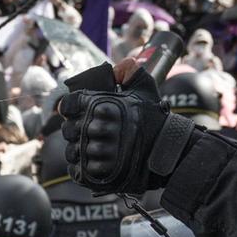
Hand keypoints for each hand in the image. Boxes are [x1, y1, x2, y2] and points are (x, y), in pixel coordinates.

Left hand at [57, 61, 193, 195]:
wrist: (168, 153)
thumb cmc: (155, 121)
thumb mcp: (146, 90)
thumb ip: (132, 73)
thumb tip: (124, 63)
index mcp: (103, 105)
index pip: (69, 103)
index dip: (71, 108)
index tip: (78, 112)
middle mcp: (99, 127)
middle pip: (68, 129)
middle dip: (76, 130)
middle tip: (90, 133)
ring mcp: (98, 151)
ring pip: (73, 151)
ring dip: (80, 151)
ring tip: (95, 148)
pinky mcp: (99, 172)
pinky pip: (77, 170)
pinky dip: (82, 168)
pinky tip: (94, 162)